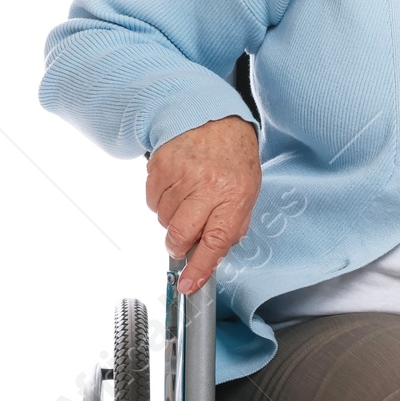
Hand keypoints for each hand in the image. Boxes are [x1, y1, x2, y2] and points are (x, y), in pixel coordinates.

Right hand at [146, 116, 261, 294]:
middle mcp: (207, 186)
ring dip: (173, 216)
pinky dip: (162, 199)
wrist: (212, 116)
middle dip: (179, 243)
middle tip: (187, 232)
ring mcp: (181, 175)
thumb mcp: (247, 190)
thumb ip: (233, 225)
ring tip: (189, 193)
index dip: (200, 268)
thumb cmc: (233, 155)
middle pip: (180, 235)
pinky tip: (177, 183)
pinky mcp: (160, 166)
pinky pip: (152, 202)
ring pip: (163, 220)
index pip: (215, 241)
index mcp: (234, 194)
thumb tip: (213, 257)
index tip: (188, 285)